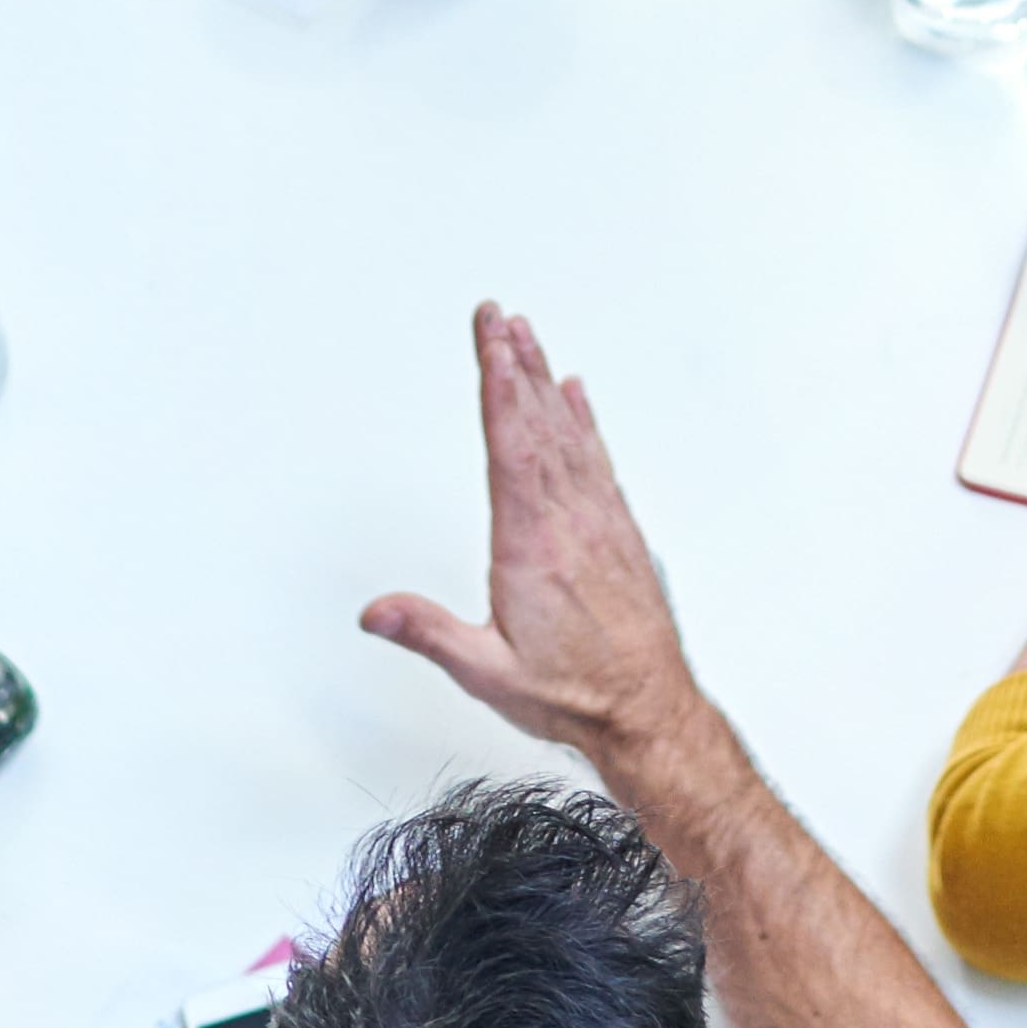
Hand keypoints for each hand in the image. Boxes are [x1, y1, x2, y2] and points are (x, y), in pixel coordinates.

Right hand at [360, 303, 708, 773]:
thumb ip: (429, 633)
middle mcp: (572, 522)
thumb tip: (377, 611)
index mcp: (534, 545)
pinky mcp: (620, 533)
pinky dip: (584, 423)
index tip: (489, 340)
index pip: (512, 448)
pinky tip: (576, 398)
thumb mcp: (488, 672)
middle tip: (498, 317)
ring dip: (545, 383)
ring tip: (527, 338)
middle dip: (515, 365)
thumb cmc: (576, 693)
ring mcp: (600, 523)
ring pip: (570, 436)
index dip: (499, 388)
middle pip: (539, 425)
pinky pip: (598, 461)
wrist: (649, 710)